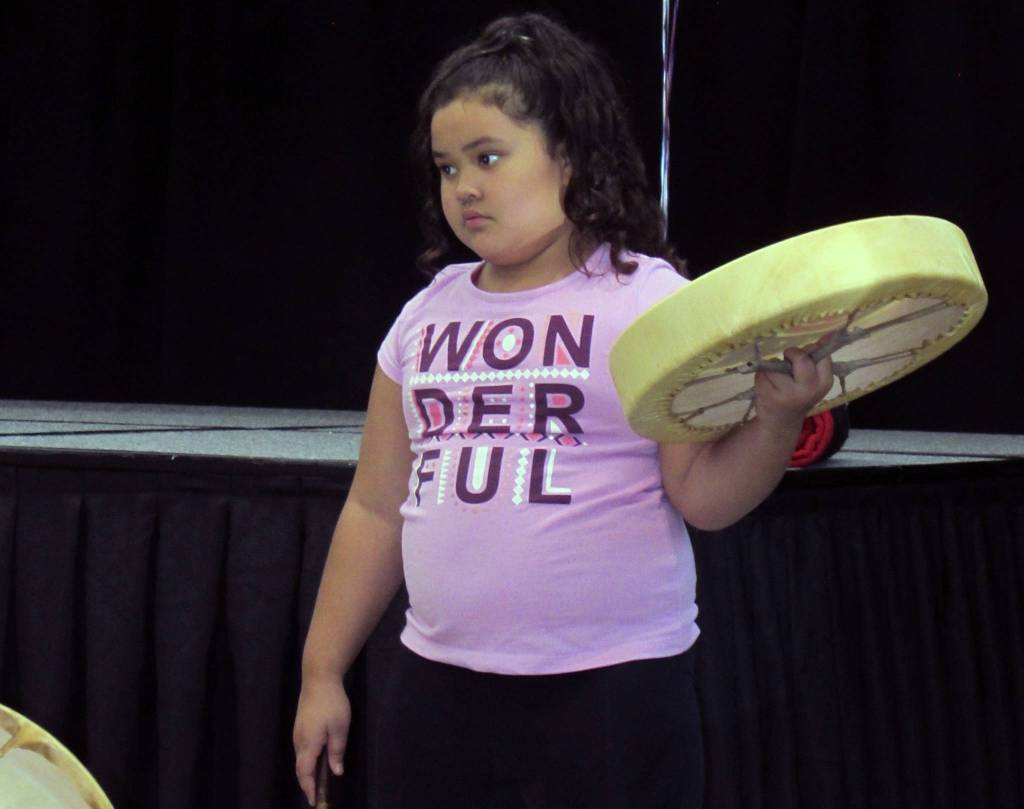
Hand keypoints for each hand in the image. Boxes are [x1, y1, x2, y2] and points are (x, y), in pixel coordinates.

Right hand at [293, 674, 350, 806]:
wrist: (318, 678)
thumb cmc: (332, 703)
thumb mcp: (340, 728)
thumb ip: (337, 752)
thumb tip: (335, 772)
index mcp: (308, 744)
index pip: (305, 773)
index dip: (309, 789)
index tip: (314, 802)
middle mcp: (299, 741)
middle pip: (301, 768)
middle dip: (308, 783)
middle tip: (318, 794)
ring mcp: (298, 733)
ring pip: (301, 759)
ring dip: (308, 772)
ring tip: (319, 782)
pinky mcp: (300, 726)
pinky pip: (302, 750)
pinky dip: (308, 760)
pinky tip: (318, 760)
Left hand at [753, 343, 833, 436]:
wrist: (781, 422)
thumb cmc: (798, 393)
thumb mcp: (813, 379)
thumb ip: (817, 358)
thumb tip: (830, 334)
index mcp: (824, 382)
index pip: (821, 355)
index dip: (809, 350)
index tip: (802, 358)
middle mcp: (808, 389)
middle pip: (800, 358)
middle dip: (792, 354)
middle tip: (788, 360)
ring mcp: (788, 394)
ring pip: (777, 364)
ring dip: (774, 367)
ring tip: (777, 379)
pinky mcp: (768, 395)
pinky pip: (763, 373)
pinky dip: (763, 375)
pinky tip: (768, 386)